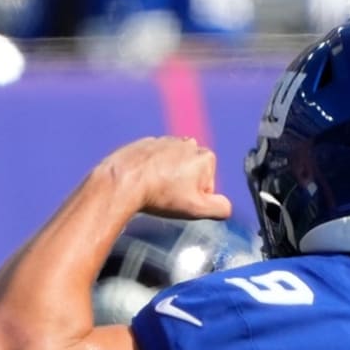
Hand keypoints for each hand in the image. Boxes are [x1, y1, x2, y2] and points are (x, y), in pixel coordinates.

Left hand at [100, 137, 231, 221]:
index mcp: (205, 157)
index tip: (180, 202)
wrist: (124, 181)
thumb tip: (226, 208)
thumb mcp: (196, 209)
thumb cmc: (161, 194)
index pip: (208, 187)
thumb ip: (220, 208)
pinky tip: (142, 182)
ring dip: (165, 179)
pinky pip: (154, 162)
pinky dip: (150, 172)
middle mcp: (189, 143)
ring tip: (153, 190)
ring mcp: (167, 140)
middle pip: (191, 175)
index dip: (195, 200)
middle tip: (166, 198)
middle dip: (181, 187)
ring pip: (172, 168)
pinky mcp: (147, 143)